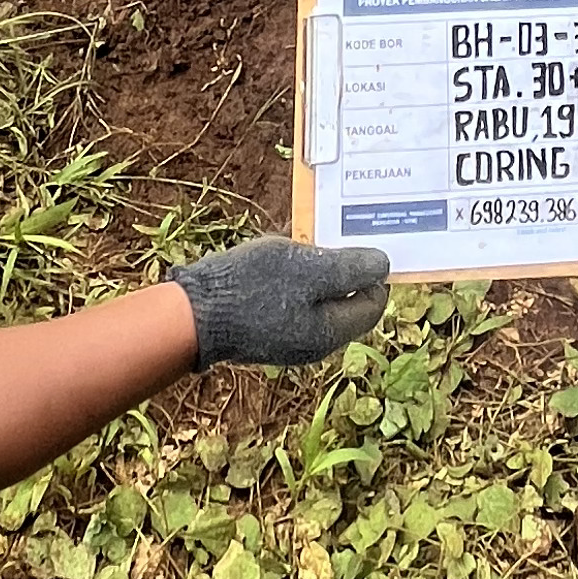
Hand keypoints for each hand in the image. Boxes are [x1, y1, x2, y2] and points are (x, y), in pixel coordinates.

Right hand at [169, 236, 390, 370]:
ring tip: (301, 240)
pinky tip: (277, 255)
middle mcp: (313, 342)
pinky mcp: (264, 329)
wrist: (193, 315)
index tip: (364, 241)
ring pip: (316, 299)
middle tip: (329, 235)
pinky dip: (291, 277)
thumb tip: (384, 266)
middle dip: (342, 268)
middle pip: (344, 301)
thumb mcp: (308, 269)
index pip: (372, 304)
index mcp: (330, 332)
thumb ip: (350, 268)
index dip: (374, 273)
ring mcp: (287, 338)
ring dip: (314, 269)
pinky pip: (290, 300)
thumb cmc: (253, 287)